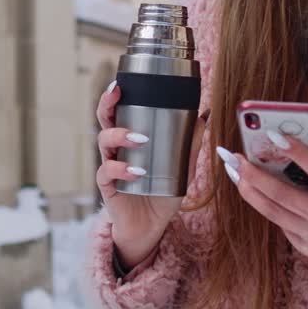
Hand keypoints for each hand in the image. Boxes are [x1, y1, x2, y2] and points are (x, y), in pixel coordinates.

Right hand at [95, 81, 203, 268]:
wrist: (151, 226)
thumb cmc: (162, 191)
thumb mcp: (182, 166)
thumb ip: (191, 143)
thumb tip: (204, 115)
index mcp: (129, 138)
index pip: (118, 111)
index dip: (115, 95)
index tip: (121, 82)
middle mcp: (116, 148)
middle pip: (104, 119)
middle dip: (107, 104)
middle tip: (117, 94)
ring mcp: (110, 166)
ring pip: (103, 141)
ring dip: (119, 135)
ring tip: (139, 137)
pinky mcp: (108, 187)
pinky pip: (107, 173)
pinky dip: (121, 169)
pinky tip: (136, 170)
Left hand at [217, 136, 307, 281]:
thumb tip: (291, 147)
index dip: (295, 152)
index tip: (272, 135)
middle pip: (284, 195)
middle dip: (256, 176)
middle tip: (237, 159)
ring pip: (274, 212)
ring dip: (251, 192)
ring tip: (236, 175)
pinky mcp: (307, 248)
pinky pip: (282, 224)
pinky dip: (269, 207)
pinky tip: (258, 193)